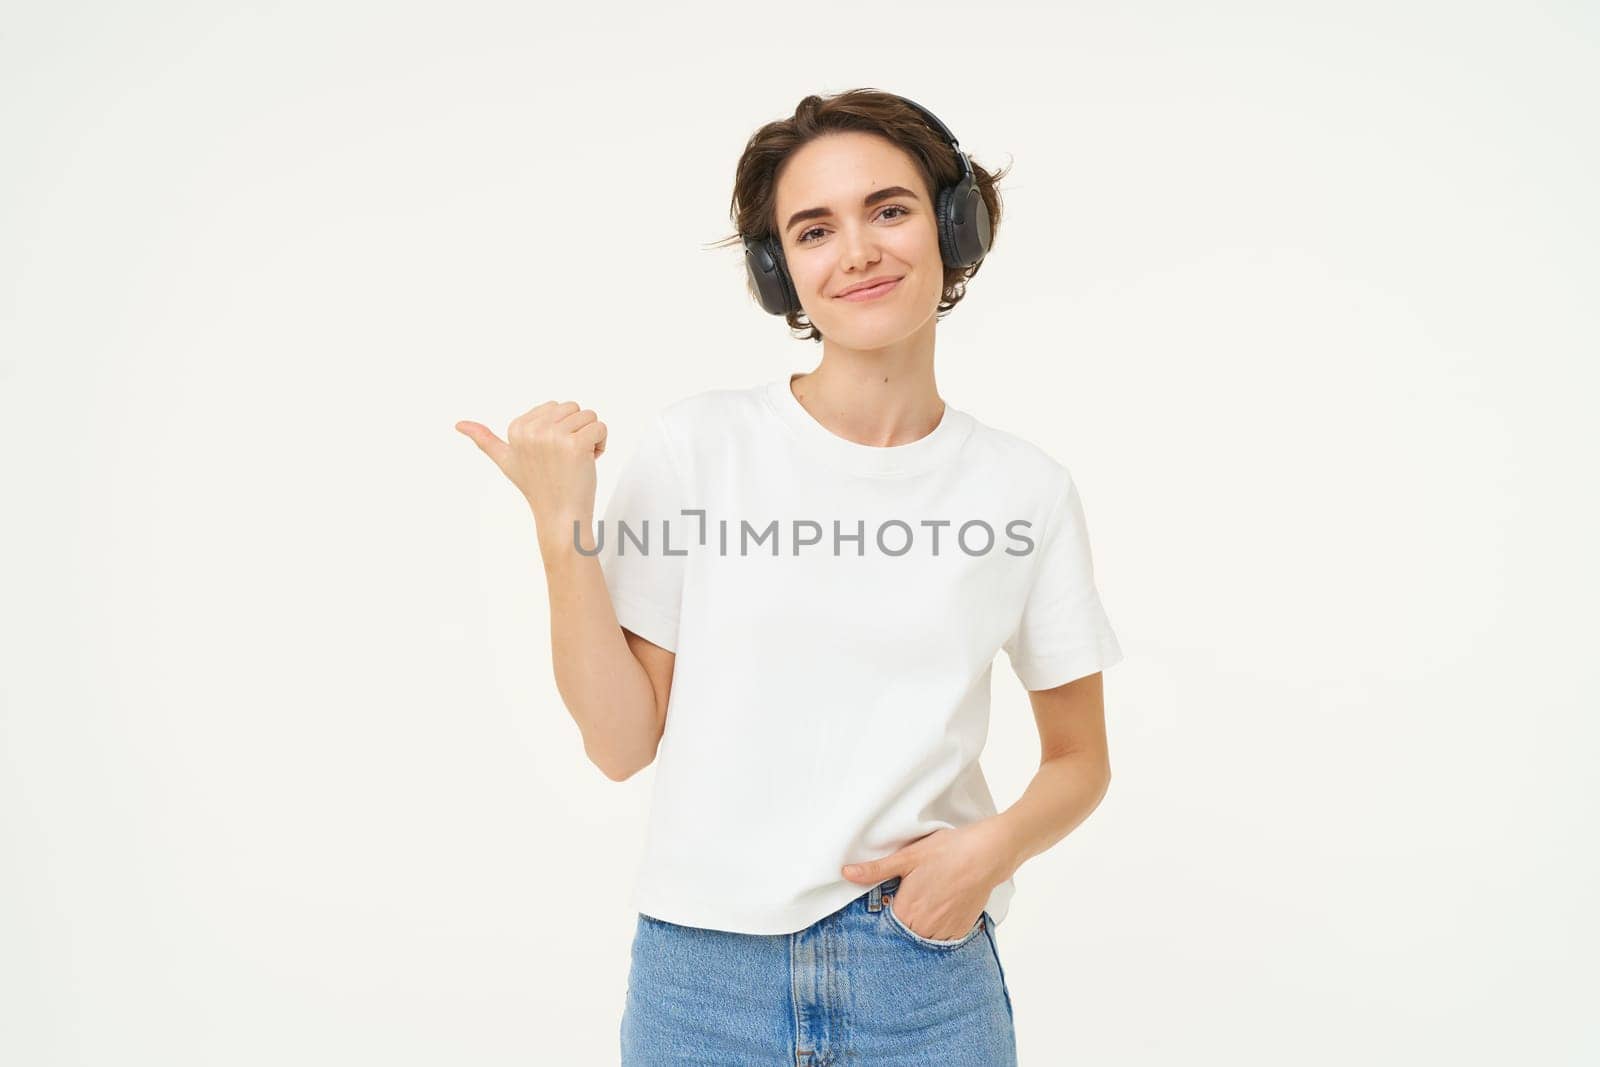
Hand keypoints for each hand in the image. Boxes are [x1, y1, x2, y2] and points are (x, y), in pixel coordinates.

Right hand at [456, 401, 606, 543]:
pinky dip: (601, 444)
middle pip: (574, 408)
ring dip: (590, 438)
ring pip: (589, 416)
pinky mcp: (576, 444)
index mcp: (516, 428)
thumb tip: (459, 424)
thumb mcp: (507, 461)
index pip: (556, 407)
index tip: (552, 454)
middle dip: (577, 431)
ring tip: (577, 461)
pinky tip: (589, 462)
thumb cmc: (538, 488)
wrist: (560, 517)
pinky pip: (600, 427)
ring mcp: (553, 437)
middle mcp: (532, 430)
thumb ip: (485, 440)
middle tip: (566, 459)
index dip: (561, 430)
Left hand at [840, 820, 1017, 940]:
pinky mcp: (962, 930)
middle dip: (904, 919)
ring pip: (924, 937)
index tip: (892, 902)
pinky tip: (943, 908)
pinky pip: (944, 938)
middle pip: (905, 932)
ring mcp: (945, 931)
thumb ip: (875, 870)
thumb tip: (846, 873)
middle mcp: (924, 927)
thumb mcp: (907, 857)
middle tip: (914, 897)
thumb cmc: (946, 852)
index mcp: (906, 910)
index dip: (887, 912)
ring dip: (922, 926)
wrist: (986, 854)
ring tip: (929, 901)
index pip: (886, 925)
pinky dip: (940, 928)